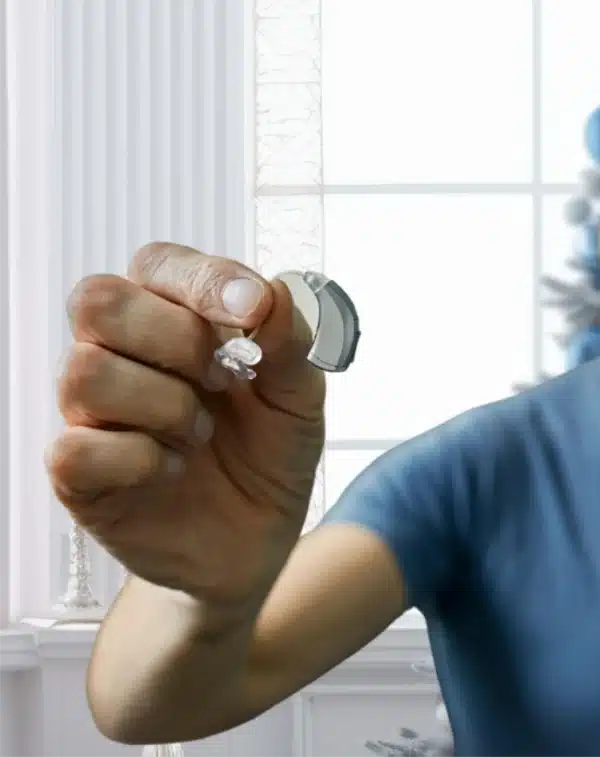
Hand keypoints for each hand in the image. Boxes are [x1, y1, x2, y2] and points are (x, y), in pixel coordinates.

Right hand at [47, 243, 326, 609]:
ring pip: (85, 372)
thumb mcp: (299, 398)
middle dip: (175, 339)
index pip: (158, 264)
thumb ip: (290, 344)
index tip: (253, 310)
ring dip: (165, 405)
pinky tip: (174, 469)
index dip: (202, 280)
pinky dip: (141, 459)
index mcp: (175, 320)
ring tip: (201, 434)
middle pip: (97, 300)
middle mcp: (123, 355)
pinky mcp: (80, 475)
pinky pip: (77, 448)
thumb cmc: (269, 458)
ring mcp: (94, 414)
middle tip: (221, 379)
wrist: (258, 541)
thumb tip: (274, 294)